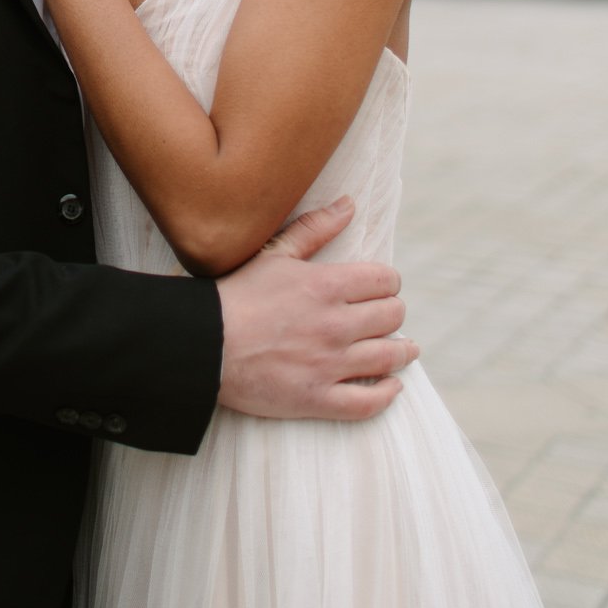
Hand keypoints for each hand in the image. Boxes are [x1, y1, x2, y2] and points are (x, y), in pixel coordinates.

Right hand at [215, 196, 417, 420]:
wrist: (203, 344)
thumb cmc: (236, 295)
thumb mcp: (275, 254)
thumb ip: (314, 228)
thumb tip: (349, 204)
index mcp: (326, 286)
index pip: (386, 280)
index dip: (387, 282)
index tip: (380, 288)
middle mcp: (335, 325)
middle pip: (393, 316)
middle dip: (392, 313)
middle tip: (385, 316)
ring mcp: (328, 364)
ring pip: (389, 357)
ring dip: (402, 352)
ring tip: (404, 350)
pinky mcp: (317, 398)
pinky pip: (368, 403)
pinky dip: (386, 395)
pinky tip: (391, 387)